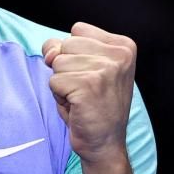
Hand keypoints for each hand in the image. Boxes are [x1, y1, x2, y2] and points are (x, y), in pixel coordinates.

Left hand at [42, 22, 136, 163]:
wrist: (104, 144)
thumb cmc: (93, 105)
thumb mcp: (82, 67)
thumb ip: (64, 49)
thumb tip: (49, 52)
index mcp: (123, 46)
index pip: (77, 30)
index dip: (73, 53)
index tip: (90, 75)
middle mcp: (119, 55)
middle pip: (66, 44)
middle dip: (66, 68)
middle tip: (84, 90)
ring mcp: (106, 69)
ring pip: (57, 62)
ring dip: (62, 83)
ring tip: (81, 98)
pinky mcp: (89, 85)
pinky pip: (54, 81)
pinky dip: (59, 96)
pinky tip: (77, 106)